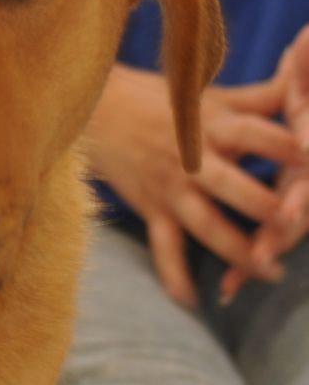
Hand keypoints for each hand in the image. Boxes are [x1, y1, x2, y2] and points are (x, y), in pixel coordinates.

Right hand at [85, 63, 305, 307]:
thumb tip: (303, 82)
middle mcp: (190, 158)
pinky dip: (175, 277)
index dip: (285, 146)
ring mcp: (169, 188)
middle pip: (230, 185)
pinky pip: (163, 248)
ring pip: (204, 223)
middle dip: (263, 206)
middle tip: (293, 224)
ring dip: (236, 250)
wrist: (97, 111)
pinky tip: (193, 301)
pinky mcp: (151, 208)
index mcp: (209, 125)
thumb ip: (260, 97)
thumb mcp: (207, 96)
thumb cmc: (160, 101)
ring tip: (270, 272)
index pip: (253, 134)